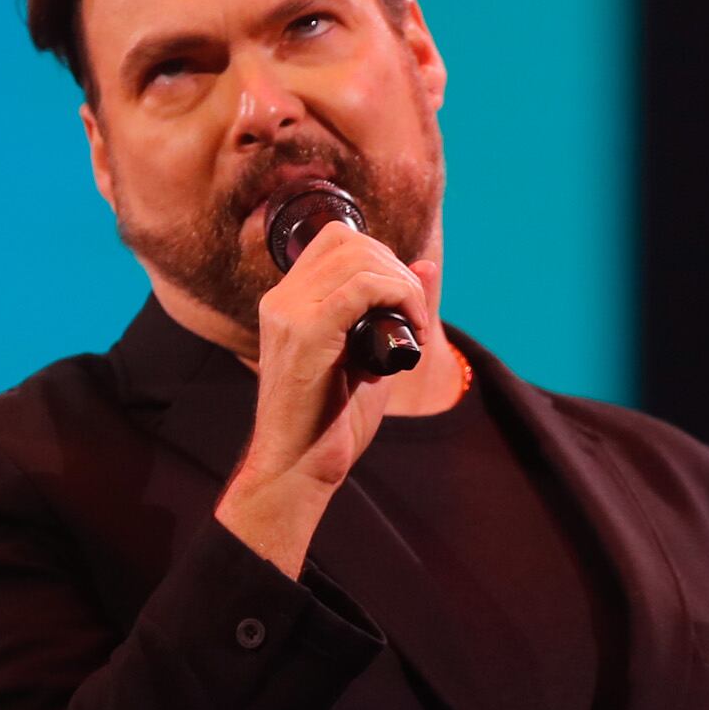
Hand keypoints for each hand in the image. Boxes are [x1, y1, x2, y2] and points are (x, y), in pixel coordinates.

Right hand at [212, 216, 443, 575]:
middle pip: (351, 242)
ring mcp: (289, 313)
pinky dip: (399, 298)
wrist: (297, 468)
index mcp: (288, 302)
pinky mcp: (306, 333)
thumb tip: (426, 265)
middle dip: (397, 269)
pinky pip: (362, 288)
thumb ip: (394, 311)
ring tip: (416, 324)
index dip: (380, 257)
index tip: (404, 299)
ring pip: (359, 258)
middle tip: (417, 316)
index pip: (336, 241)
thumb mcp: (370, 357)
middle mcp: (282, 299)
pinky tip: (412, 330)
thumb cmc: (329, 423)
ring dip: (403, 284)